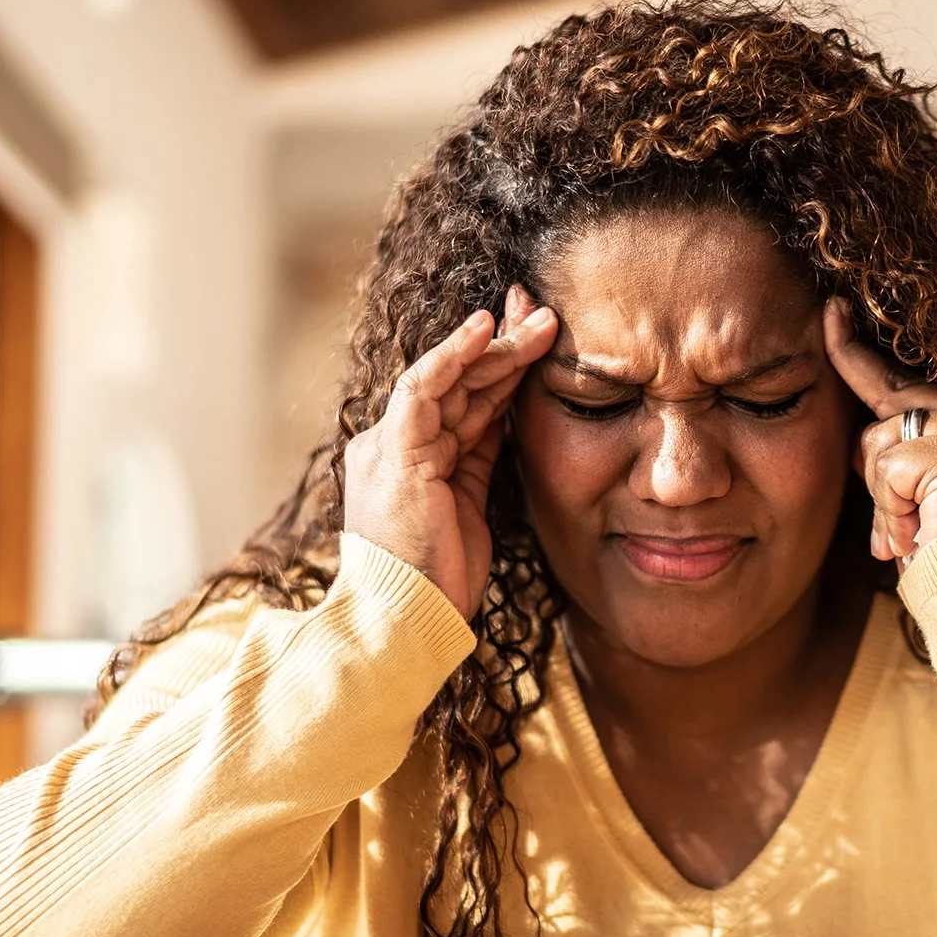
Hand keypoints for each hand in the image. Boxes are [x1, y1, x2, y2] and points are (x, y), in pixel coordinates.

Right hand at [344, 287, 557, 617]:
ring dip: (494, 346)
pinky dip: (453, 355)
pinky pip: (423, 389)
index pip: (458, 400)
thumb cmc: (438, 580)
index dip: (498, 369)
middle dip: (503, 347)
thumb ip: (478, 459)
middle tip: (547, 316)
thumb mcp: (468, 507)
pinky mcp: (394, 452)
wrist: (406, 620)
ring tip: (538, 320)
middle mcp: (391, 444)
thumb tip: (505, 416)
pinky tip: (485, 330)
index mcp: (408, 460)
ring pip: (446, 378)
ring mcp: (388, 445)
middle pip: (456, 383)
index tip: (537, 342)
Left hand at [825, 298, 936, 563]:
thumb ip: (904, 461)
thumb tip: (862, 440)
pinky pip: (887, 469)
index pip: (910, 386)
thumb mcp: (929, 502)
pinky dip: (890, 510)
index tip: (830, 314)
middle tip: (907, 524)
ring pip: (879, 442)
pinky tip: (919, 535)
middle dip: (873, 468)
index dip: (860, 357)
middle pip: (886, 411)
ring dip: (885, 502)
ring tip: (919, 536)